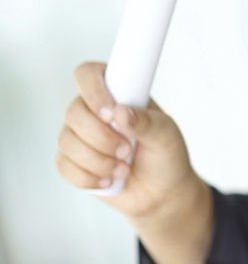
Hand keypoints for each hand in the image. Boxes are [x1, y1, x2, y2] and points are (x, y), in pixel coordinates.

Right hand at [56, 62, 203, 225]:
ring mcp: (78, 136)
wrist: (161, 190)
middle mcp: (92, 110)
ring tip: (124, 168)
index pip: (89, 74)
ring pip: (67, 142)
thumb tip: (122, 111)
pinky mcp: (71, 162)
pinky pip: (64, 166)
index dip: (94, 90)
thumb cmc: (165, 153)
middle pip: (73, 112)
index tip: (111, 113)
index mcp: (117, 92)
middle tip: (128, 151)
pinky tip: (110, 180)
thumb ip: (146, 122)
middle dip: (101, 137)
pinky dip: (89, 177)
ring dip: (98, 160)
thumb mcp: (166, 135)